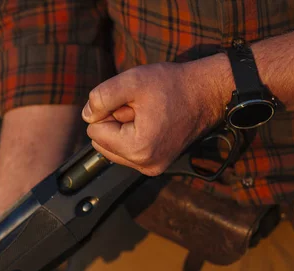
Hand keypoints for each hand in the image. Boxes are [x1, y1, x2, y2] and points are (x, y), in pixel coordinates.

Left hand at [82, 59, 228, 175]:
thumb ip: (101, 97)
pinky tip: (153, 122)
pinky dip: (134, 136)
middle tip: (140, 109)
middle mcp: (144, 165)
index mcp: (137, 149)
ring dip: (124, 129)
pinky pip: (129, 151)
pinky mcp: (157, 165)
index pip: (94, 131)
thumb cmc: (173, 85)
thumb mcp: (132, 81)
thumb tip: (87, 115)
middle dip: (115, 123)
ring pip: (114, 148)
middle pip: (102, 142)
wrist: (207, 93)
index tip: (131, 103)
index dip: (107, 111)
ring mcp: (152, 168)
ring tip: (147, 115)